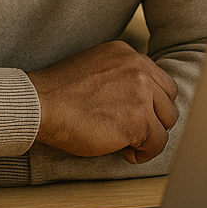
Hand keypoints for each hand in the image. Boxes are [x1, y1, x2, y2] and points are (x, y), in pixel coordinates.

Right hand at [26, 40, 179, 162]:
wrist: (38, 105)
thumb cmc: (55, 93)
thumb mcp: (93, 68)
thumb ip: (117, 76)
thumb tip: (132, 98)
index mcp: (127, 54)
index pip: (157, 79)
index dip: (150, 102)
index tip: (135, 115)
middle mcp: (139, 68)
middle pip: (168, 99)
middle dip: (154, 118)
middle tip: (134, 132)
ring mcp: (141, 93)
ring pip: (166, 121)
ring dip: (150, 136)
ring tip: (129, 144)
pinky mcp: (138, 120)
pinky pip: (157, 143)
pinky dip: (144, 153)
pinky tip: (126, 154)